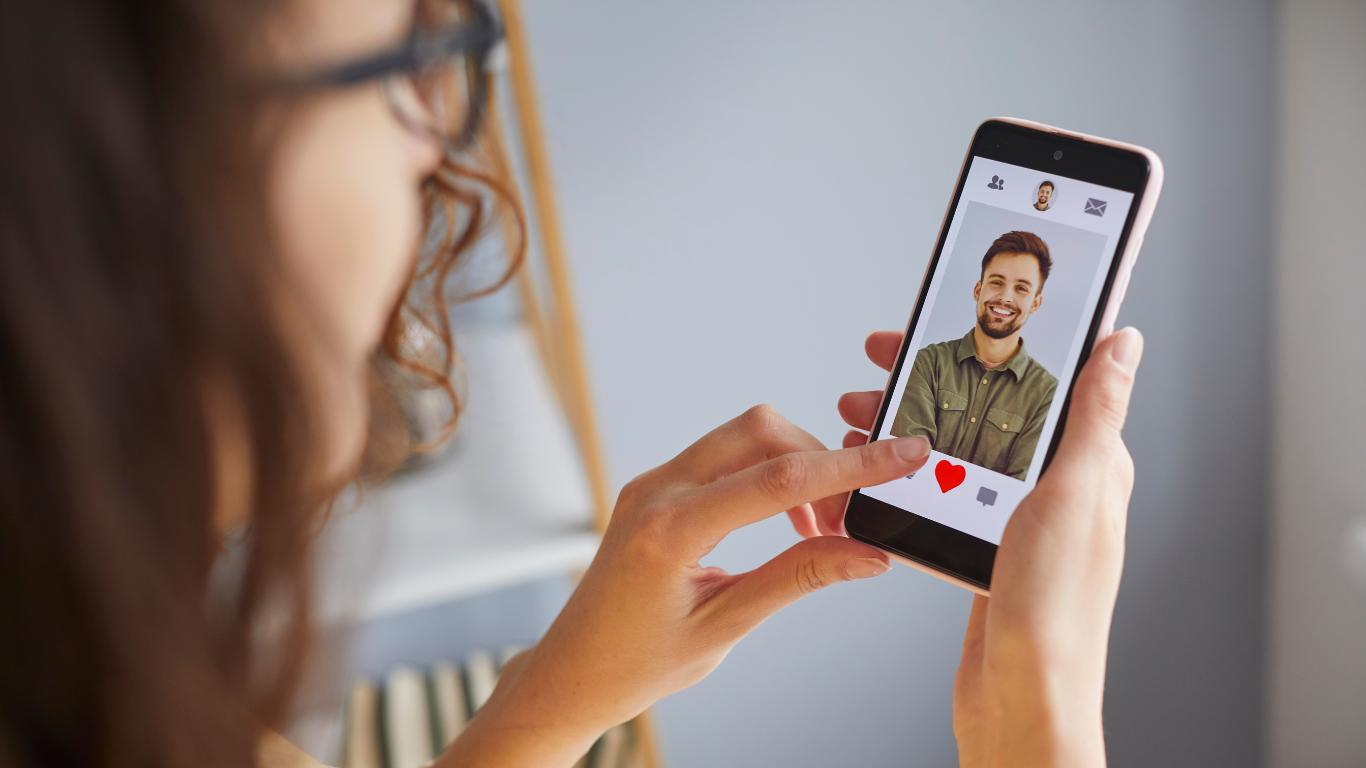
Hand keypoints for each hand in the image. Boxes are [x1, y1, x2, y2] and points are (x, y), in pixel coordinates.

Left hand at [441, 406, 930, 765]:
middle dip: (820, 461)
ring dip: (794, 468)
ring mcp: (653, 483)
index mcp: (672, 530)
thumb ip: (799, 578)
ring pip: (743, 437)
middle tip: (853, 519)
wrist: (573, 672)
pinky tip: (787, 524)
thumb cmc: (636, 662)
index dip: (852, 465)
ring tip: (822, 530)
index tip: (905, 453)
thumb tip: (868, 553)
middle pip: (761, 432)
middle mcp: (658, 491)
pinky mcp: (656, 488)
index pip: (780, 479)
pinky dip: (766, 477)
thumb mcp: (726, 627)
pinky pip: (723, 458)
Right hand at [838, 328, 1142, 766]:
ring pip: (956, 449)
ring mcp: (1018, 522)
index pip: (1045, 378)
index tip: (945, 316)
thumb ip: (1093, 415)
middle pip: (988, 409)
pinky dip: (905, 474)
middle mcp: (1056, 489)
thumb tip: (1122, 342)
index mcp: (1088, 466)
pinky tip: (874, 473)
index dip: (997, 340)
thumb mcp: (1074, 493)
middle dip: (930, 379)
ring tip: (856, 416)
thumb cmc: (1055, 606)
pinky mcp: (985, 551)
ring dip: (906, 426)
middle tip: (879, 362)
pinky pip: (941, 494)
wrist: (1022, 697)